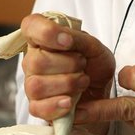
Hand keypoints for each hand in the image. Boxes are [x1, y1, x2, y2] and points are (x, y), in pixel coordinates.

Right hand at [20, 14, 115, 133]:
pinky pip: (38, 108)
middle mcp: (33, 60)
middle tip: (83, 65)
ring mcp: (32, 84)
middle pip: (36, 61)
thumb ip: (77, 37)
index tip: (68, 42)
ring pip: (37, 85)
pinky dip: (57, 105)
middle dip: (68, 64)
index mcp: (43, 39)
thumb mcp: (93, 46)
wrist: (104, 90)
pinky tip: (71, 101)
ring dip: (67, 84)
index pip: (31, 26)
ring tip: (82, 81)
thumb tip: (63, 38)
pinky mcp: (37, 107)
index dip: (47, 33)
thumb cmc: (95, 64)